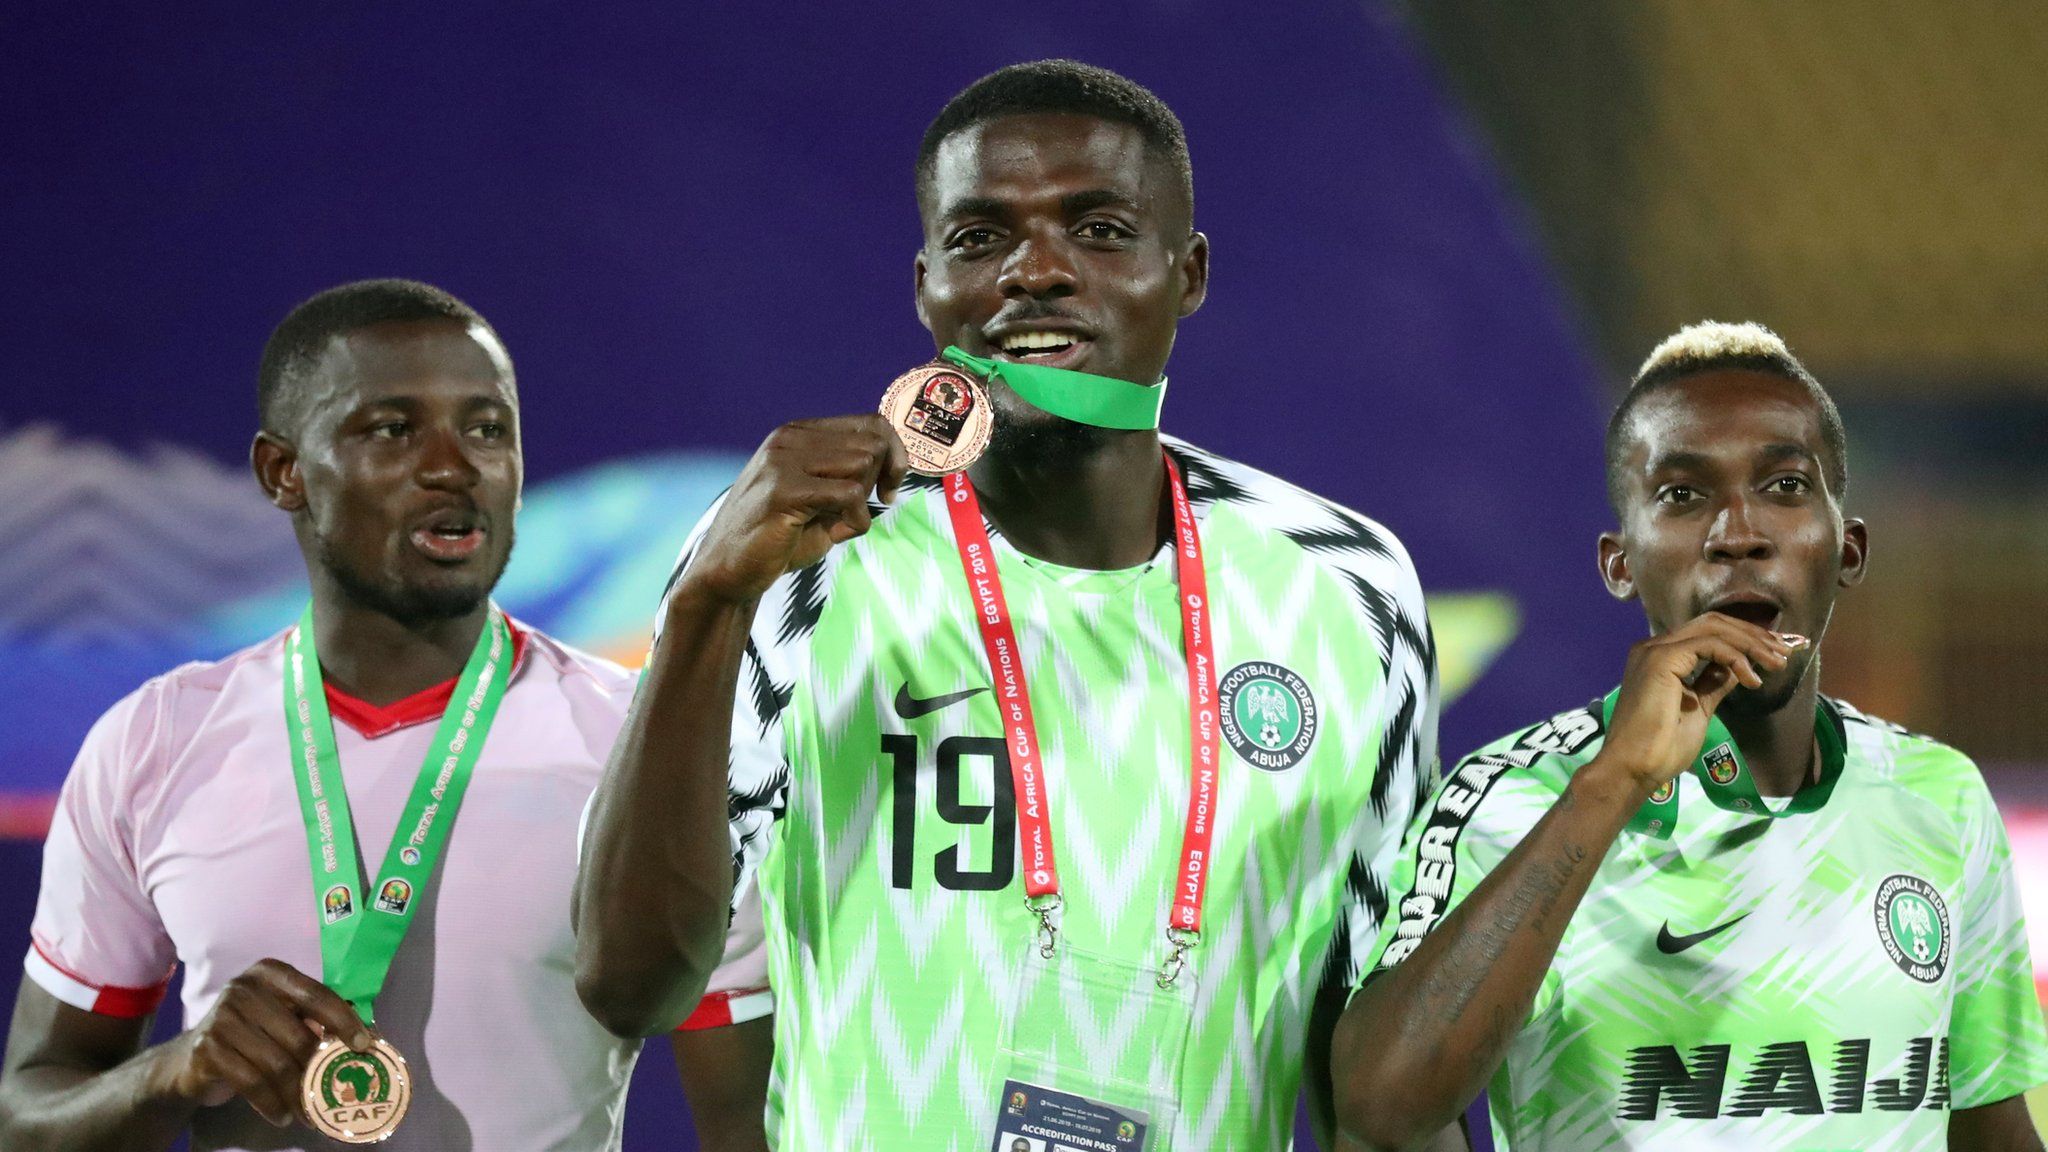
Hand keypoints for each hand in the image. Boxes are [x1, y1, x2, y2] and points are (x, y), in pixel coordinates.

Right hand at [150, 958, 372, 1127]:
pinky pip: (252, 1081)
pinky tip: (283, 1116)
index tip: (364, 1045)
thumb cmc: (250, 1035)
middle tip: (334, 1093)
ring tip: (310, 1114)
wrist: (188, 1059)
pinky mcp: (208, 1048)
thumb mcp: (281, 1018)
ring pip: (277, 1063)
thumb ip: (316, 1020)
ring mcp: (222, 1017)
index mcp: (270, 973)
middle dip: (320, 1069)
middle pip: (299, 1035)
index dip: (344, 1021)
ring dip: (298, 1094)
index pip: (316, 995)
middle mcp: (244, 988)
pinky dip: (272, 1103)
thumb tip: (368, 1039)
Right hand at [683, 416, 908, 604]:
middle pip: (871, 445)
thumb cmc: (781, 537)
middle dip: (877, 483)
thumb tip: (896, 464)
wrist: (728, 572)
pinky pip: (849, 494)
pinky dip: (855, 521)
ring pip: (862, 464)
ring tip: (836, 525)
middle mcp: (788, 437)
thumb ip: (852, 476)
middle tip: (854, 514)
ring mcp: (782, 460)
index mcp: (798, 433)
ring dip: (862, 504)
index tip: (889, 490)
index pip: (870, 424)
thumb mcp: (822, 499)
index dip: (894, 456)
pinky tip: (836, 536)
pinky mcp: (782, 490)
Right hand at [1595, 613, 1804, 794]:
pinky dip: (1736, 657)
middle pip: (1714, 622)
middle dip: (1755, 635)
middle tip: (1787, 652)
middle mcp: (1655, 646)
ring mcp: (1656, 650)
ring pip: (1714, 628)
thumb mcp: (1698, 709)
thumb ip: (1713, 684)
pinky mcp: (1661, 659)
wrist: (1634, 767)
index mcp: (1661, 657)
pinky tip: (1751, 679)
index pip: (1708, 632)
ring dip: (1752, 643)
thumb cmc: (1661, 748)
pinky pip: (1709, 645)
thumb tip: (1737, 669)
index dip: (1746, 637)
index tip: (1778, 652)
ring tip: (1778, 664)